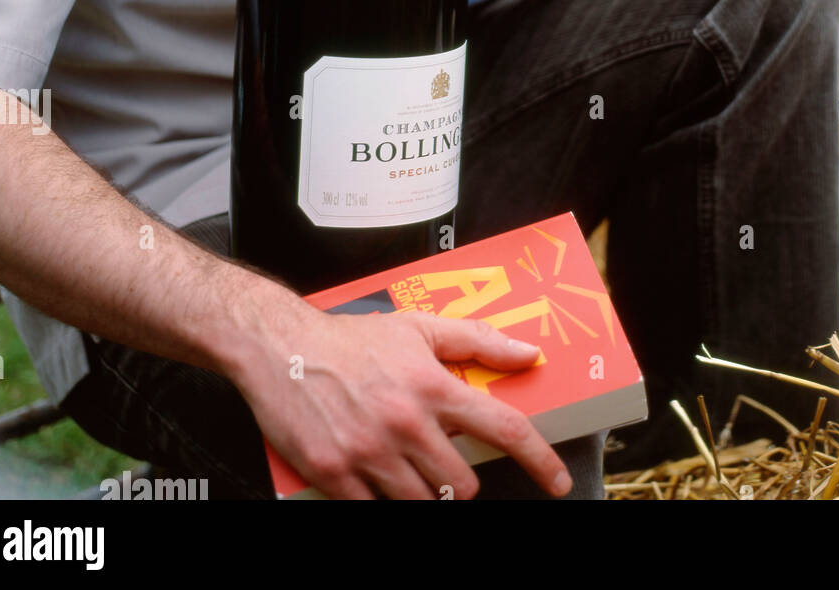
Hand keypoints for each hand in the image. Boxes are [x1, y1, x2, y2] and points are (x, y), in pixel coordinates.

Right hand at [235, 306, 571, 499]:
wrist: (281, 348)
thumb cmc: (353, 339)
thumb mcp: (420, 328)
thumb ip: (479, 341)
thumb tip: (528, 354)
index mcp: (433, 386)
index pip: (504, 429)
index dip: (540, 460)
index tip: (557, 481)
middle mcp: (406, 423)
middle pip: (462, 484)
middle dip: (458, 477)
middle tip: (438, 458)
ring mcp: (370, 453)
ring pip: (422, 503)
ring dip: (421, 491)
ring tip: (402, 462)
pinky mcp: (334, 475)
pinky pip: (375, 510)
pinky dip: (380, 498)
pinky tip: (373, 474)